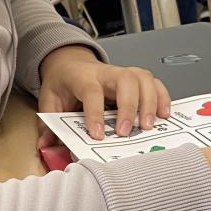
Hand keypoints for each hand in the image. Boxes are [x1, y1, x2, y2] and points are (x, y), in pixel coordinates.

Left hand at [38, 46, 170, 142]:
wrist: (70, 63)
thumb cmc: (63, 84)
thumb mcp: (49, 101)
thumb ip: (49, 123)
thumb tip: (46, 146)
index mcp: (82, 77)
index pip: (91, 91)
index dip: (95, 113)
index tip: (98, 135)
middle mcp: (106, 72)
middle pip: (125, 80)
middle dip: (129, 107)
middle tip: (126, 132)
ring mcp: (123, 73)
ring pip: (143, 79)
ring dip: (150, 102)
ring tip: (148, 126)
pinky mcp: (135, 78)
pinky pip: (154, 83)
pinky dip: (162, 97)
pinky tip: (164, 115)